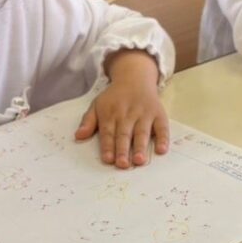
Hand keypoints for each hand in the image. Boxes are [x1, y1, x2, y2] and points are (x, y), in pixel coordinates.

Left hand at [75, 50, 168, 167]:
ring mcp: (144, 113)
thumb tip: (78, 136)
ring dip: (141, 147)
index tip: (108, 159)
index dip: (108, 146)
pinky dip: (163, 138)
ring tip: (139, 160)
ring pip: (142, 132)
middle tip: (123, 164)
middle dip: (123, 150)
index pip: (108, 132)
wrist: (135, 78)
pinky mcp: (158, 114)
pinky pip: (162, 127)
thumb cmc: (114, 97)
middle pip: (125, 134)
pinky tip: (162, 150)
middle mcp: (128, 114)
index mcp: (111, 113)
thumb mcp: (97, 104)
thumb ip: (88, 121)